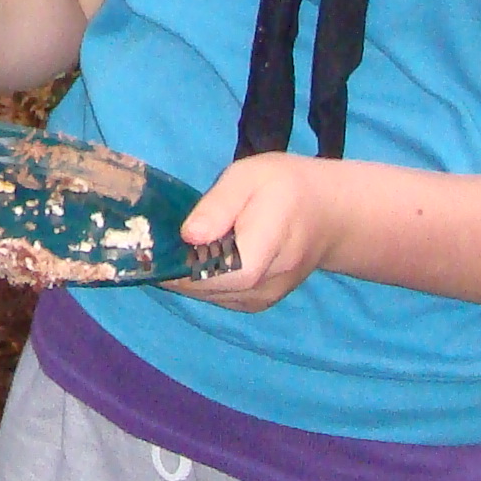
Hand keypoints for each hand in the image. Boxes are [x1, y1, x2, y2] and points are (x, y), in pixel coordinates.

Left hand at [166, 153, 346, 312]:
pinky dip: (200, 281)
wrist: (326, 215)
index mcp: (265, 248)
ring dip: (185, 276)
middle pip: (207, 288)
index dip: (181, 266)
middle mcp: (265, 285)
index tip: (155, 248)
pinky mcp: (257, 303)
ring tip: (173, 247)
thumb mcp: (248, 177)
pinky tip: (194, 258)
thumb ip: (218, 205)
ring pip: (208, 296)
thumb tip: (189, 236)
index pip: (217, 273)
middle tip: (154, 244)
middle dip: (175, 269)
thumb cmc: (284, 187)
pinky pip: (218, 297)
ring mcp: (262, 299)